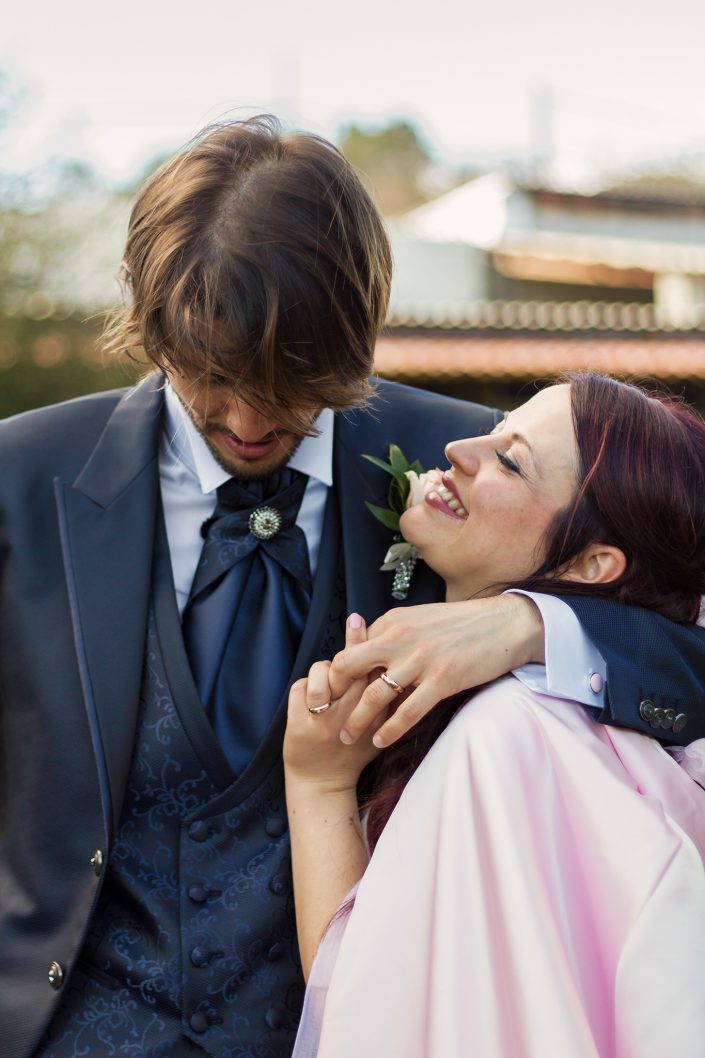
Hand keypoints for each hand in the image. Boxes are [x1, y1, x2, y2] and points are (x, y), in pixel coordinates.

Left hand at [284, 613, 383, 792]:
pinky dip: (304, 686)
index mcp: (377, 715)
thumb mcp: (380, 728)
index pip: (379, 672)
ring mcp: (326, 720)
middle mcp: (354, 714)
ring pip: (324, 670)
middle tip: (356, 621)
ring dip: (323, 670)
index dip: (373, 643)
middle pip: (352, 665)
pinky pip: (300, 686)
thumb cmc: (356, 754)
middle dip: (354, 638)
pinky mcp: (301, 725)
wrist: (325, 786)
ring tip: (327, 677)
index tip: (368, 620)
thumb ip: (391, 702)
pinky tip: (310, 695)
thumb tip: (395, 667)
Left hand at [328, 593, 543, 747]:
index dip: (335, 674)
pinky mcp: (443, 680)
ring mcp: (421, 660)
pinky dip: (390, 730)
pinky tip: (380, 742)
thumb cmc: (462, 623)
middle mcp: (400, 638)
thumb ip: (393, 633)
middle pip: (349, 667)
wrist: (505, 623)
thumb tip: (368, 649)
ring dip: (357, 720)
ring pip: (375, 694)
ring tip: (346, 737)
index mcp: (393, 622)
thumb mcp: (420, 618)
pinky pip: (408, 711)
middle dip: (334, 695)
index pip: (351, 649)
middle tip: (324, 716)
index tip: (328, 694)